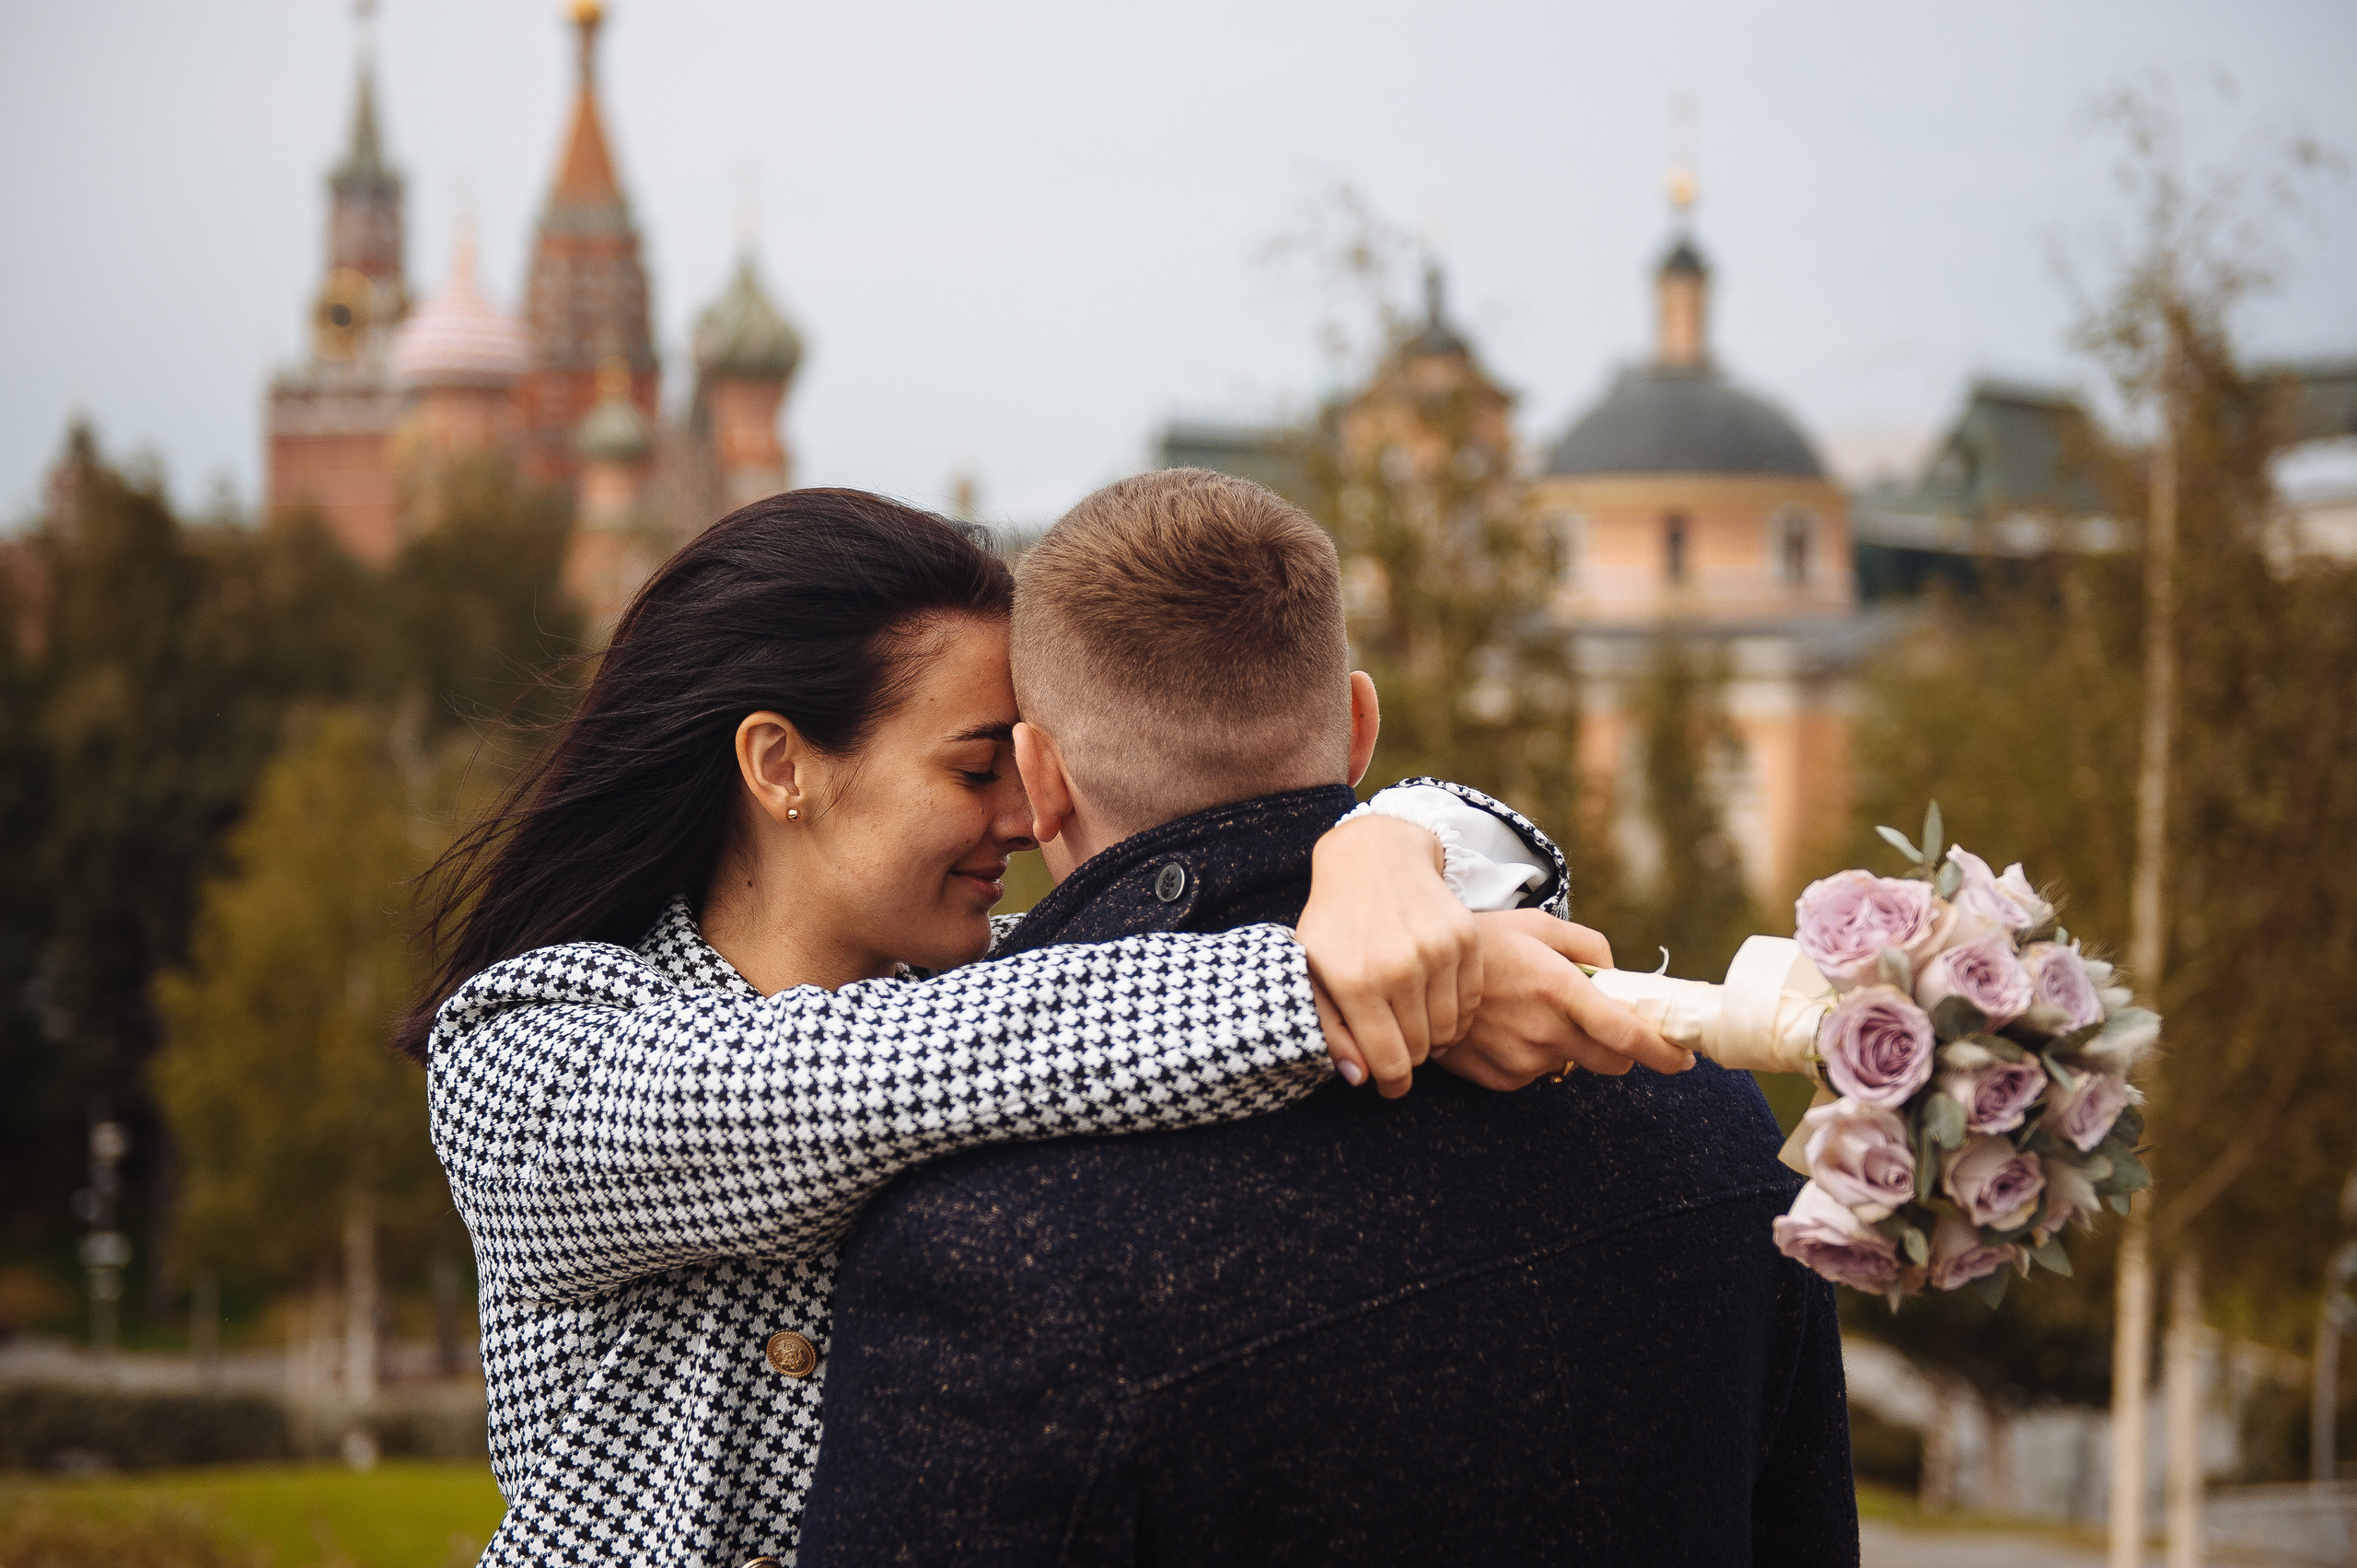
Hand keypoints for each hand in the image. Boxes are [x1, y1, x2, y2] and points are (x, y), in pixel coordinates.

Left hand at [1295, 814, 1481, 1098]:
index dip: (1392, 1084)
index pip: (1388, 1062)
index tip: (1391, 1086)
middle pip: (1420, 1049)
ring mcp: (1437, 951)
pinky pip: (1470, 1001)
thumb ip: (1329, 1029)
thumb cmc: (1335, 923)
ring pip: (1449, 1029)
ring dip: (1435, 1037)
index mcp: (1354, 981)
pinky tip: (1437, 1006)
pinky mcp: (1465, 938)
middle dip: (1410, 1058)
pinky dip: (1458, 1013)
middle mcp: (1399, 967)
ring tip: (1416, 1025)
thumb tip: (1359, 1078)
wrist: (1373, 858)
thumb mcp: (1312, 973)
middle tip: (1399, 1047)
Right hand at [1440, 911, 1693, 1090]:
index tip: (1684, 1058)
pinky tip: (1510, 1028)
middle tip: (1609, 1025)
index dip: (1664, 1052)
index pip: (1627, 1035)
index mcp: (1559, 989)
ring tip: (1534, 1012)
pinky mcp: (1502, 1080)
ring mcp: (1521, 1060)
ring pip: (1573, 1066)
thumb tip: (1619, 976)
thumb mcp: (1538, 925)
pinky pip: (1539, 1075)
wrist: (1416, 977)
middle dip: (1622, 1050)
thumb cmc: (1484, 944)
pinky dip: (1537, 1055)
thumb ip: (1590, 945)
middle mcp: (1544, 1031)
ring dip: (1571, 1046)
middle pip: (1612, 1063)